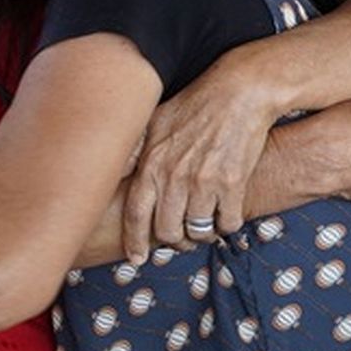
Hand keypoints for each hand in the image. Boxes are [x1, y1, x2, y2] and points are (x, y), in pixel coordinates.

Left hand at [122, 72, 279, 261]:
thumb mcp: (154, 121)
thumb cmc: (196, 104)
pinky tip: (224, 212)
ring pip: (197, 231)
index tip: (136, 258)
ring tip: (202, 224)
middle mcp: (174, 176)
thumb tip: (111, 172)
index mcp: (151, 163)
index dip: (134, 242)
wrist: (240, 92)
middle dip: (173, 240)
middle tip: (180, 237)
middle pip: (167, 232)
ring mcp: (204, 182)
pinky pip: (227, 223)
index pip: (136, 214)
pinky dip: (226, 224)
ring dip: (200, 234)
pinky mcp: (233, 183)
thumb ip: (132, 150)